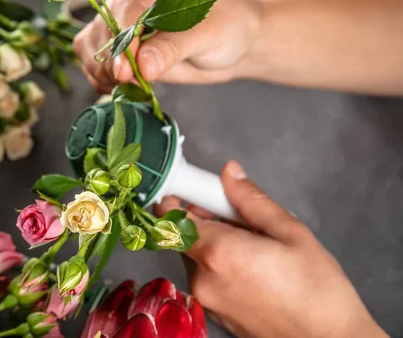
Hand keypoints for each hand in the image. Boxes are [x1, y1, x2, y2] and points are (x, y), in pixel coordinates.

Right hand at [74, 0, 263, 92]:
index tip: (126, 70)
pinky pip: (91, 58)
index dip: (122, 39)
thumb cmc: (228, 26)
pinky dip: (101, 77)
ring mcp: (120, 14)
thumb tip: (142, 66)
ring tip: (131, 86)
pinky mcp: (116, 39)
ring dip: (104, 71)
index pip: (127, 3)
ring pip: (90, 43)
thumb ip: (172, 49)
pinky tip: (123, 86)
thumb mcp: (208, 35)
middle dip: (114, 60)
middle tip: (134, 82)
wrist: (233, 42)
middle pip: (103, 26)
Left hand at [154, 160, 387, 337]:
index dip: (177, 201)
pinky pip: (208, 278)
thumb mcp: (290, 232)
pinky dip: (220, 265)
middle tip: (238, 214)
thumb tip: (228, 172)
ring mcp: (207, 301)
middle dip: (203, 219)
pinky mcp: (216, 315)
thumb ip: (251, 200)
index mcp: (217, 253)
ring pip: (197, 258)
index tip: (196, 192)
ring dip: (213, 243)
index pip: (170, 220)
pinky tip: (253, 266)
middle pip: (185, 237)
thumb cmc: (317, 287)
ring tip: (254, 244)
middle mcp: (203, 279)